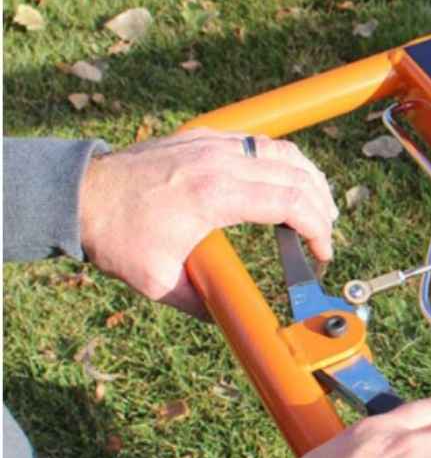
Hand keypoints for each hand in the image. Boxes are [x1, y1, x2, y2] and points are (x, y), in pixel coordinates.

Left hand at [79, 129, 337, 316]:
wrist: (78, 195)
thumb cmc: (115, 237)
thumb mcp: (158, 282)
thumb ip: (200, 302)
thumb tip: (230, 321)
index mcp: (215, 196)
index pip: (290, 202)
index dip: (317, 228)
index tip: (322, 251)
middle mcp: (220, 162)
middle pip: (296, 174)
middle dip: (321, 205)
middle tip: (325, 233)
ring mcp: (212, 144)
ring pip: (282, 151)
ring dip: (308, 177)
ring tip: (317, 204)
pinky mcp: (204, 136)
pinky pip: (258, 142)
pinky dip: (282, 161)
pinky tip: (285, 179)